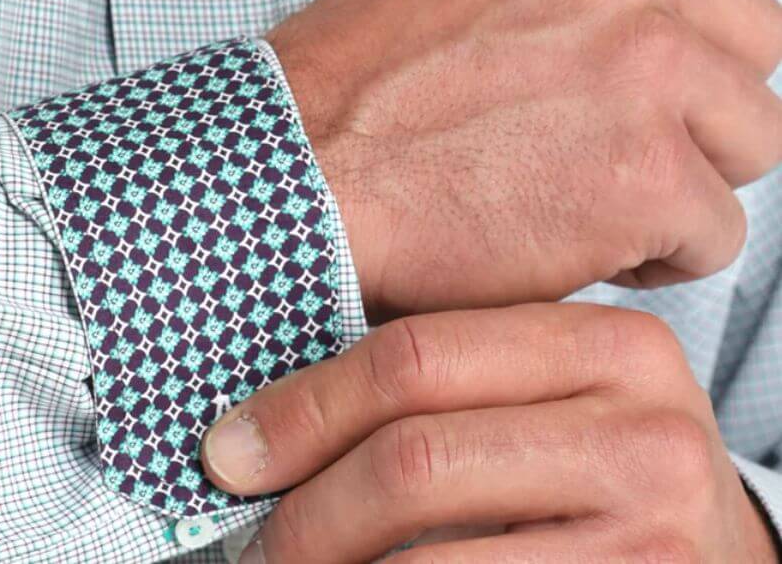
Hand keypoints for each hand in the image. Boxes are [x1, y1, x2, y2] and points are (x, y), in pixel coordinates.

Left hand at [201, 303, 779, 562]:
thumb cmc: (614, 480)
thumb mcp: (560, 403)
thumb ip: (458, 384)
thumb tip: (269, 421)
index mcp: (613, 345)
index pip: (418, 355)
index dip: (307, 406)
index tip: (232, 449)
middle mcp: (647, 430)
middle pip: (417, 457)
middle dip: (309, 507)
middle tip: (254, 537)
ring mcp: (655, 535)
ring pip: (426, 561)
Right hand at [267, 0, 781, 320]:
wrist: (300, 161)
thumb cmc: (365, 67)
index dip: (697, 10)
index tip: (660, 50)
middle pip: (755, 34)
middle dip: (702, 95)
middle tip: (622, 129)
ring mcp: (644, 58)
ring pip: (754, 133)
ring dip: (689, 173)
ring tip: (596, 185)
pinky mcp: (649, 167)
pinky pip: (719, 230)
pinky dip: (661, 252)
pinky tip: (581, 234)